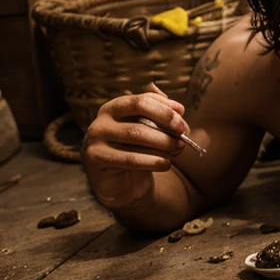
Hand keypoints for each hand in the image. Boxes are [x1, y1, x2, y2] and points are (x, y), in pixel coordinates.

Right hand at [82, 83, 189, 208]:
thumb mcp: (148, 129)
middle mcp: (103, 119)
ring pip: (136, 136)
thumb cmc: (135, 148)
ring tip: (178, 149)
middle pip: (140, 118)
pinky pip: (129, 158)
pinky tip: (166, 164)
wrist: (117, 179)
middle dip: (167, 127)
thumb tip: (179, 109)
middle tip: (183, 137)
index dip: (165, 109)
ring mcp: (96, 138)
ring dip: (163, 144)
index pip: (143, 100)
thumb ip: (161, 116)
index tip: (182, 120)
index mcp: (116, 106)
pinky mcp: (96, 158)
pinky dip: (152, 161)